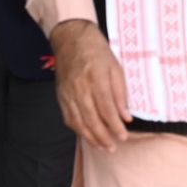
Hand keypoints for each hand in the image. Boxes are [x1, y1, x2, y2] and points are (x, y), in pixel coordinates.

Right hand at [51, 20, 130, 150]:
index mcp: (96, 78)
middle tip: (113, 148)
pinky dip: (78, 130)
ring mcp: (68, 92)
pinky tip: (87, 136)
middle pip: (91, 118)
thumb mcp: (115, 67)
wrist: (71, 38)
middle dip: (103, 137)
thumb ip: (120, 93)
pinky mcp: (61, 95)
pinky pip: (68, 117)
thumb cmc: (97, 51)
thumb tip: (126, 116)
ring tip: (102, 147)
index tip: (123, 136)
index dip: (115, 125)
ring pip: (78, 122)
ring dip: (90, 138)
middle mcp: (80, 87)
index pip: (106, 108)